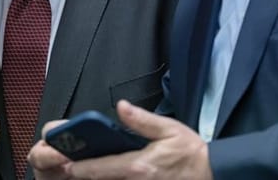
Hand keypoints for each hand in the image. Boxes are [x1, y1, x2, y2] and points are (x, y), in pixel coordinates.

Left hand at [29, 100, 211, 179]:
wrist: (213, 174)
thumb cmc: (191, 153)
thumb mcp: (169, 130)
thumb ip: (141, 120)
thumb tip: (121, 106)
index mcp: (138, 166)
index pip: (101, 168)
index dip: (78, 167)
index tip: (64, 164)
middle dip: (82, 175)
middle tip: (66, 168)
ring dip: (96, 179)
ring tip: (82, 171)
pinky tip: (103, 176)